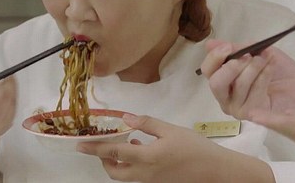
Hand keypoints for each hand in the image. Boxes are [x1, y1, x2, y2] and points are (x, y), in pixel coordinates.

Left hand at [78, 114, 272, 182]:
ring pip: (125, 175)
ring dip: (118, 162)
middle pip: (114, 171)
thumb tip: (125, 118)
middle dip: (104, 159)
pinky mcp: (158, 182)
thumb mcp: (171, 130)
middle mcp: (144, 173)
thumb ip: (147, 124)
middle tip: (103, 145)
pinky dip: (132, 164)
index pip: (113, 152)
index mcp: (146, 158)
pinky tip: (143, 149)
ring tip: (128, 143)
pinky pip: (137, 175)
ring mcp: (151, 180)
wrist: (214, 171)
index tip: (80, 145)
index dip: (94, 148)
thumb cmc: (195, 148)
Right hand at [199, 39, 294, 119]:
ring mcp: (239, 109)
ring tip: (267, 61)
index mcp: (226, 79)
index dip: (215, 57)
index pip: (209, 70)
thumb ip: (237, 49)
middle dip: (232, 66)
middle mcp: (228, 96)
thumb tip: (210, 44)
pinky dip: (262, 79)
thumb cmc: (283, 72)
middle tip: (249, 56)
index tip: (229, 47)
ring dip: (253, 68)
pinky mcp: (254, 117)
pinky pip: (251, 96)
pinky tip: (271, 70)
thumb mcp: (259, 52)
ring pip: (236, 86)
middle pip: (215, 82)